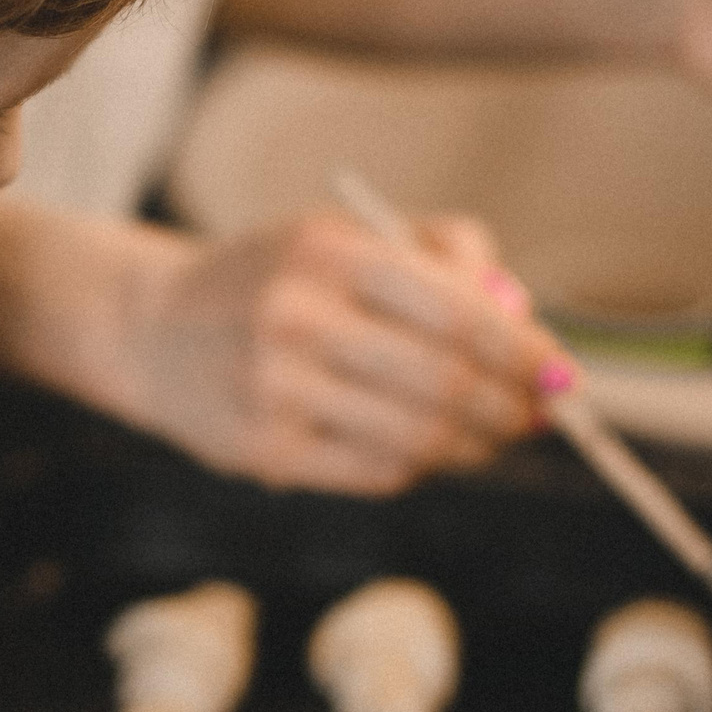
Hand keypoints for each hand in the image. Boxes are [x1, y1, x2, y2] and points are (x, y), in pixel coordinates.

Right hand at [114, 209, 560, 496]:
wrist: (152, 330)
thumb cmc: (274, 282)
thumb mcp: (345, 239)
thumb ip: (441, 258)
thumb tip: (524, 322)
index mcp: (325, 252)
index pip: (458, 310)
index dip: (523, 350)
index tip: (559, 371)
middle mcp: (295, 317)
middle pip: (446, 382)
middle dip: (512, 406)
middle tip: (538, 414)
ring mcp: (274, 389)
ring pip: (419, 437)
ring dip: (476, 445)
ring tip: (491, 437)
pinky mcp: (263, 450)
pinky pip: (377, 472)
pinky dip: (420, 466)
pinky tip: (426, 450)